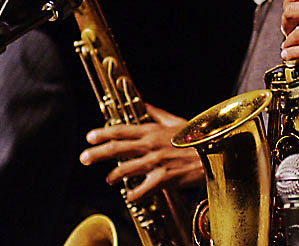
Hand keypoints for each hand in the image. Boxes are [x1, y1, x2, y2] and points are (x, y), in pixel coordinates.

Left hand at [80, 103, 204, 200]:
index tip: (89, 137)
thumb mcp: (177, 121)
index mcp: (153, 130)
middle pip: (117, 148)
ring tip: (108, 179)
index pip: (121, 130)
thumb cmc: (197, 137)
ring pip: (125, 169)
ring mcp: (156, 162)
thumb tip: (144, 104)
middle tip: (83, 158)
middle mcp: (151, 145)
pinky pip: (141, 190)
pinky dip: (133, 194)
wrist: (215, 153)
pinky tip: (130, 196)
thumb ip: (157, 114)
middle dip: (97, 153)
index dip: (103, 133)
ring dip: (113, 175)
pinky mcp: (163, 179)